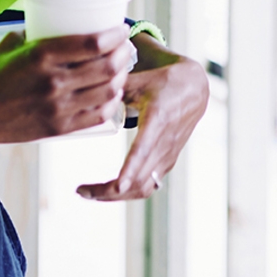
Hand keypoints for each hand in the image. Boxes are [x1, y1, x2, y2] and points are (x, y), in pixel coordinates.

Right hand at [0, 27, 134, 145]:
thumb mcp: (11, 47)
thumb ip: (35, 36)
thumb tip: (57, 23)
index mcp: (41, 56)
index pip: (92, 44)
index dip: (115, 36)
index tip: (122, 29)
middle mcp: (53, 81)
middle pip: (106, 67)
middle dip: (123, 55)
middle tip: (125, 47)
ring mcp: (57, 107)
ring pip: (106, 91)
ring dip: (120, 78)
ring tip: (121, 69)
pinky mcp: (58, 127)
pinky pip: (96, 115)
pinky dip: (111, 104)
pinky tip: (112, 95)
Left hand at [78, 35, 208, 201]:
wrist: (196, 89)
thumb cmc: (166, 81)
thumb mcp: (141, 79)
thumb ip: (115, 87)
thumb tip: (89, 94)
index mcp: (158, 120)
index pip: (144, 150)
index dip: (130, 171)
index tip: (117, 186)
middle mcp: (165, 143)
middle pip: (139, 180)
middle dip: (108, 191)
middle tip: (81, 191)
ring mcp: (167, 156)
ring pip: (143, 188)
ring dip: (116, 196)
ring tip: (89, 193)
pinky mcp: (167, 161)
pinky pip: (148, 185)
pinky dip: (127, 192)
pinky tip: (108, 190)